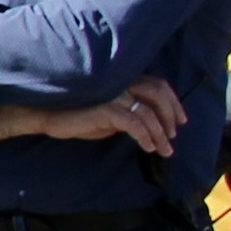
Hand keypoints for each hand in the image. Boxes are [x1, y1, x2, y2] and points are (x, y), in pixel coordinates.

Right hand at [31, 76, 185, 155]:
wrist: (49, 116)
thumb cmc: (78, 117)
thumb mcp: (109, 115)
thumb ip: (128, 114)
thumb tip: (148, 126)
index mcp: (124, 80)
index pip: (158, 85)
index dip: (173, 102)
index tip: (181, 121)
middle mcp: (122, 83)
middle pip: (158, 93)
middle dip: (171, 115)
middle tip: (175, 134)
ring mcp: (114, 94)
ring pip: (149, 112)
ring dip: (160, 133)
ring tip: (165, 150)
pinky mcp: (106, 109)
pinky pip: (134, 123)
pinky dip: (146, 136)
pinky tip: (148, 147)